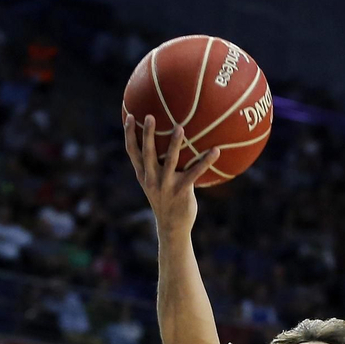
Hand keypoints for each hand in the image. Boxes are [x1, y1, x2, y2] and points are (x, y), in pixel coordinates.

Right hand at [123, 113, 221, 231]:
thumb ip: (155, 168)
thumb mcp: (155, 185)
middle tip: (150, 115)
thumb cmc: (165, 202)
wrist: (172, 228)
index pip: (132, 152)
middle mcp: (152, 178)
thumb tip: (163, 146)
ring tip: (180, 127)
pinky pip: (195, 172)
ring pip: (169, 160)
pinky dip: (206, 161)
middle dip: (146, 133)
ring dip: (174, 143)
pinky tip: (216, 150)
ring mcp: (166, 185)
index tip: (129, 115)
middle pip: (147, 152)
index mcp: (143, 175)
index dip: (129, 134)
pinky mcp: (182, 191)